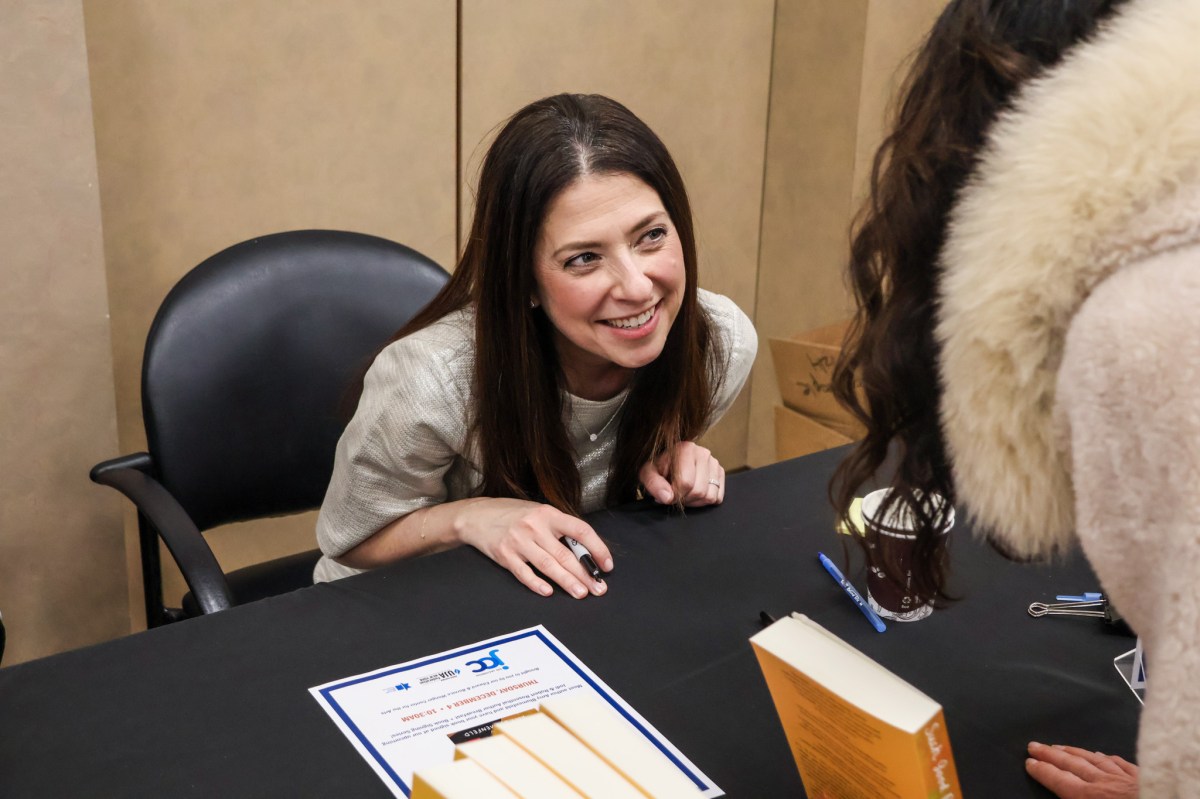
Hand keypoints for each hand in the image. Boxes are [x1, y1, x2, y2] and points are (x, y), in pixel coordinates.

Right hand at [456, 498, 612, 598]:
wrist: (476, 515)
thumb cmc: (512, 514)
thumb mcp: (538, 512)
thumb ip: (558, 528)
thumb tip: (584, 551)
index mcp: (547, 513)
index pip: (580, 530)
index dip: (596, 548)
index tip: (606, 564)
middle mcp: (534, 527)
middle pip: (565, 554)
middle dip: (584, 574)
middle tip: (598, 588)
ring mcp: (518, 542)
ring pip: (547, 565)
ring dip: (566, 581)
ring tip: (581, 593)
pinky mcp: (504, 555)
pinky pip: (523, 573)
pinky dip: (536, 584)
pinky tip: (548, 592)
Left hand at [639, 441, 724, 506]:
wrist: (669, 462)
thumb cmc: (658, 468)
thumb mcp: (648, 473)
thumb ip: (654, 484)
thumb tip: (666, 497)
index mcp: (685, 449)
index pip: (686, 482)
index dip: (675, 495)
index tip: (667, 494)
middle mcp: (703, 453)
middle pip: (699, 491)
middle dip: (685, 499)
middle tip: (676, 494)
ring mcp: (714, 463)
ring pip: (710, 496)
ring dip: (695, 501)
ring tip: (685, 493)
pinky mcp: (720, 473)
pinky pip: (718, 497)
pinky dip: (706, 501)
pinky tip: (694, 493)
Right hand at [1026, 742, 1137, 798]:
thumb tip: (1062, 793)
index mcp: (1090, 798)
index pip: (1059, 780)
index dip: (1042, 771)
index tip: (1030, 762)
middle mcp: (1104, 784)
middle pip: (1071, 765)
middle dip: (1050, 755)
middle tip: (1035, 745)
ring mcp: (1124, 777)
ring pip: (1092, 759)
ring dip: (1072, 752)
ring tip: (1059, 746)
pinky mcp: (1142, 776)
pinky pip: (1118, 762)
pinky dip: (1105, 757)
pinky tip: (1100, 754)